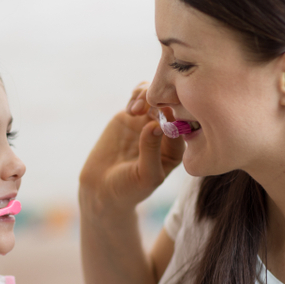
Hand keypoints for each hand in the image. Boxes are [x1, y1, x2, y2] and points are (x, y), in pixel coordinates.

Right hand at [79, 82, 184, 212]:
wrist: (102, 187)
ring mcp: (148, 121)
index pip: (183, 126)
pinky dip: (136, 95)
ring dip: (148, 95)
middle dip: (161, 101)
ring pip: (157, 95)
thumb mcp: (144, 175)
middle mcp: (165, 132)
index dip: (175, 116)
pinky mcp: (132, 115)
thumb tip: (156, 125)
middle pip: (172, 105)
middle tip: (146, 109)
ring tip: (135, 110)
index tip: (161, 117)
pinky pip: (140, 94)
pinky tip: (129, 111)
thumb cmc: (129, 189)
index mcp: (176, 149)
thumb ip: (152, 151)